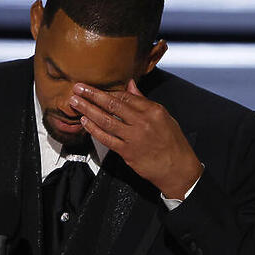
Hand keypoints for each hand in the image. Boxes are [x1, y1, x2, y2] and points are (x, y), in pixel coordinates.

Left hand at [69, 79, 202, 198]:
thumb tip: (130, 85)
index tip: (94, 88)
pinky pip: (106, 138)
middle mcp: (142, 121)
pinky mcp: (127, 151)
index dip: (107, 91)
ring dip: (88, 110)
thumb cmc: (172, 143)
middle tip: (78, 88)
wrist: (178, 169)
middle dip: (92, 95)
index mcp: (153, 110)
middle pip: (113, 104)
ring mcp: (134, 136)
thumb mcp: (164, 117)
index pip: (125, 96)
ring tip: (75, 102)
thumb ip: (144, 101)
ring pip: (106, 119)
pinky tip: (85, 122)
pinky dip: (94, 129)